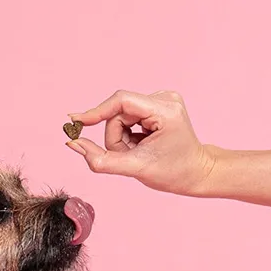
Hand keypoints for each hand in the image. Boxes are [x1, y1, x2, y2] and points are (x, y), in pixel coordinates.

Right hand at [67, 90, 216, 195]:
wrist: (196, 172)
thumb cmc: (172, 172)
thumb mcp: (134, 169)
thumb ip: (101, 160)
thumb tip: (74, 145)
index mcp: (164, 110)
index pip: (121, 101)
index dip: (96, 112)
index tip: (76, 121)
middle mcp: (164, 97)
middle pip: (118, 113)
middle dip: (116, 138)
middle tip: (128, 156)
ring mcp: (161, 99)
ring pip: (120, 117)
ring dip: (121, 139)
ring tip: (137, 153)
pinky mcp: (156, 105)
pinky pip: (127, 118)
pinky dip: (128, 135)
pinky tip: (141, 145)